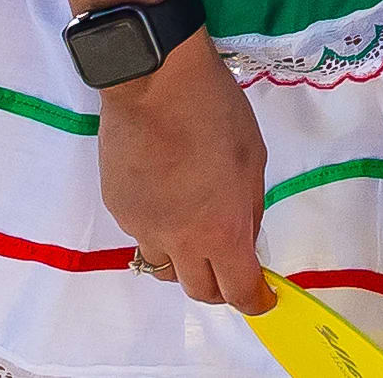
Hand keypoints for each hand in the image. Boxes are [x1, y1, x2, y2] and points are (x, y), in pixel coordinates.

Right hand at [98, 29, 270, 312]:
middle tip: (233, 268)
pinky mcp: (118, 208)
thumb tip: (245, 236)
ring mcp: (141, 226)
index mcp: (220, 228)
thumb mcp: (254, 157)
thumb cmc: (217, 112)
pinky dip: (161, 226)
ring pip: (165, 264)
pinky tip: (169, 192)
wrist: (154, 83)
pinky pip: (142, 232)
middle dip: (220, 287)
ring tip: (197, 226)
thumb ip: (249, 206)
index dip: (254, 300)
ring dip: (186, 259)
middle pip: (197, 290)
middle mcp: (178, 239)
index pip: (236, 289)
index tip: (264, 299)